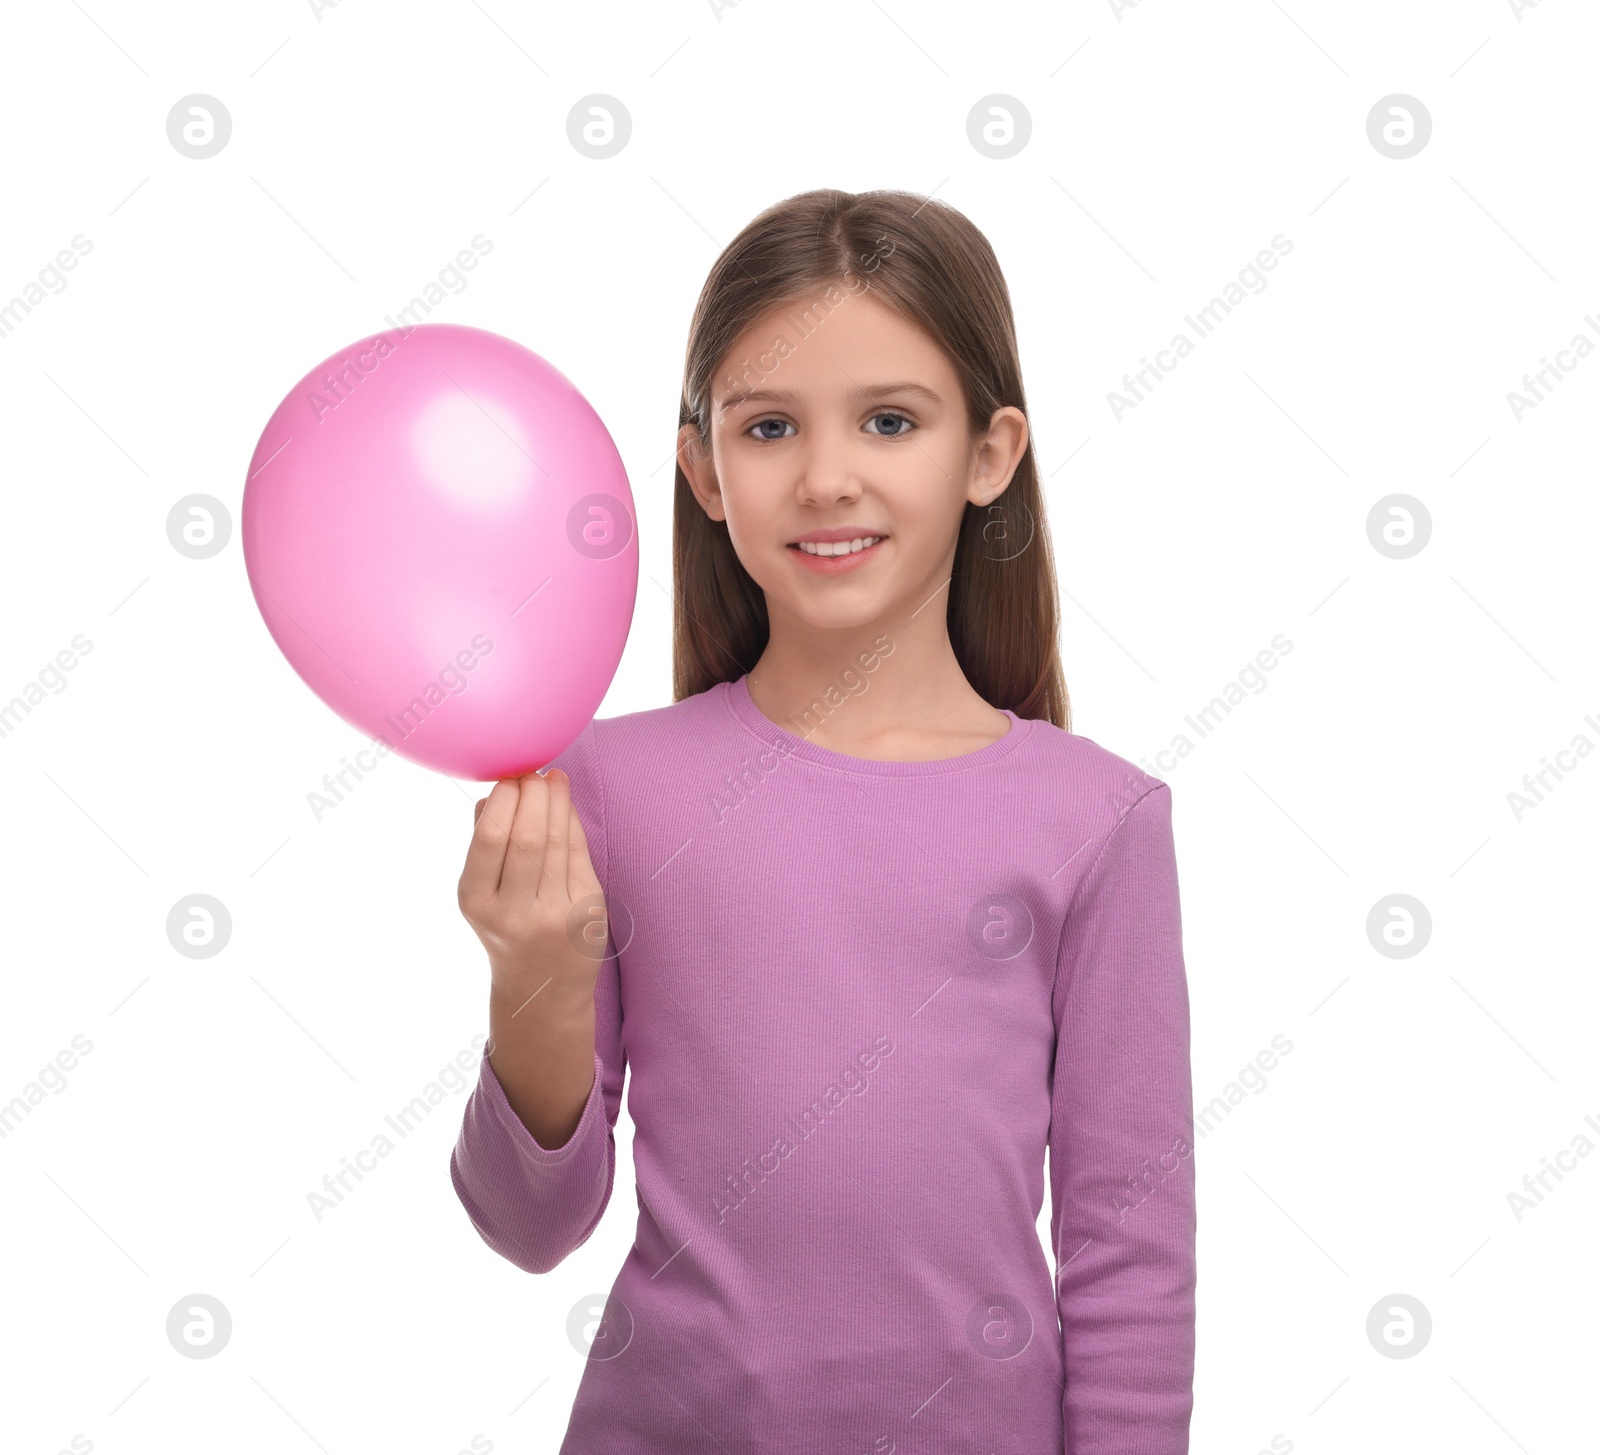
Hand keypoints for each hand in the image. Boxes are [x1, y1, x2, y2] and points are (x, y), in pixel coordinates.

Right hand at [457, 769, 606, 1023]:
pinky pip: (580, 857)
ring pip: (558, 843)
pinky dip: (572, 825)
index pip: (491, 838)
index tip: (509, 775)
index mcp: (477, 902)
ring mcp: (554, 914)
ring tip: (553, 778)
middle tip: (534, 771)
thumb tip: (493, 794)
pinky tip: (566, 806)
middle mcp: (514, 912)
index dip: (504, 799)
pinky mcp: (586, 913)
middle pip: (527, 836)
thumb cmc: (507, 930)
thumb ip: (484, 846)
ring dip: (557, 803)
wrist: (542, 991)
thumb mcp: (482, 895)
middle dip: (533, 795)